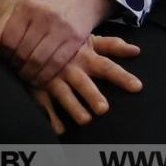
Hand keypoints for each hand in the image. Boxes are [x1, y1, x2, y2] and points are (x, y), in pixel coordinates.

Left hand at [0, 0, 117, 86]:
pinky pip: (56, 64)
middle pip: (24, 51)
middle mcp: (44, 16)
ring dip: (30, 73)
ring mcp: (61, 29)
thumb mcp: (24, 9)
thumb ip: (5, 25)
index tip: (5, 57)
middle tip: (15, 68)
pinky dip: (45, 75)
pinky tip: (39, 78)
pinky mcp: (75, 40)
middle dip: (17, 65)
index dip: (4, 52)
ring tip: (26, 75)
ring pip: (39, 60)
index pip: (9, 38)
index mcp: (27, 7)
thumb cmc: (45, 7)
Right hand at [29, 34, 143, 134]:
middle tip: (103, 109)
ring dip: (74, 107)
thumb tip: (137, 50)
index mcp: (86, 57)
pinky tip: (60, 129)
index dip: (122, 76)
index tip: (137, 87)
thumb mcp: (88, 40)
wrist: (29, 36)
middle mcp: (71, 68)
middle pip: (84, 83)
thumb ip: (112, 46)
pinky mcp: (39, 87)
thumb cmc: (66, 42)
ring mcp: (54, 78)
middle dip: (92, 95)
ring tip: (85, 120)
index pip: (107, 67)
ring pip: (64, 94)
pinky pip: (45, 104)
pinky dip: (52, 117)